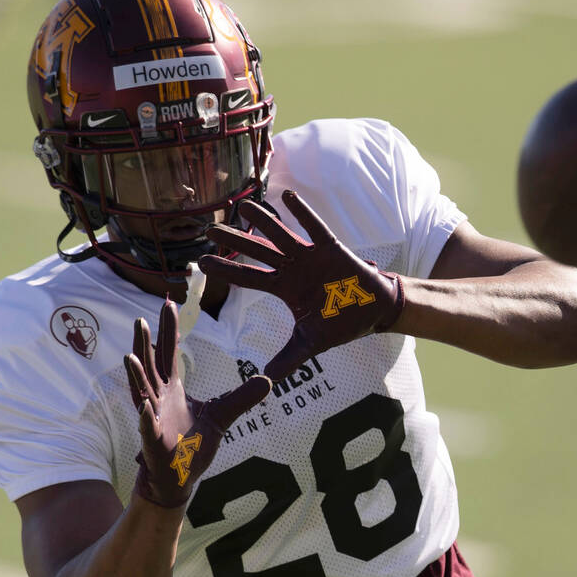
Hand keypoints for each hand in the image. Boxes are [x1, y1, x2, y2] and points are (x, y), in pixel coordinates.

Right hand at [124, 300, 271, 507]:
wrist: (180, 479)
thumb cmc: (193, 446)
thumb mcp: (222, 417)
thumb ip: (241, 398)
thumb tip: (268, 380)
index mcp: (172, 389)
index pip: (168, 353)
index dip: (168, 330)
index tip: (169, 304)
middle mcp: (158, 399)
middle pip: (150, 366)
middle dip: (144, 344)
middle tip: (140, 319)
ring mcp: (152, 420)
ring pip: (141, 393)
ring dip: (136, 376)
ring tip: (130, 356)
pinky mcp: (153, 443)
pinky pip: (147, 429)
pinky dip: (145, 418)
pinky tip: (144, 406)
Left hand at [198, 190, 403, 379]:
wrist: (374, 310)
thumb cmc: (342, 322)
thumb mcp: (311, 342)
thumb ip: (288, 358)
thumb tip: (266, 380)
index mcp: (284, 288)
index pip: (249, 278)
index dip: (227, 270)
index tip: (202, 263)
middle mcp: (292, 269)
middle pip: (258, 252)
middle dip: (235, 241)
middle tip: (209, 230)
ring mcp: (310, 256)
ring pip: (281, 235)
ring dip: (263, 221)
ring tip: (242, 206)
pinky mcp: (331, 248)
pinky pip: (314, 227)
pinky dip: (302, 212)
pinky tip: (286, 196)